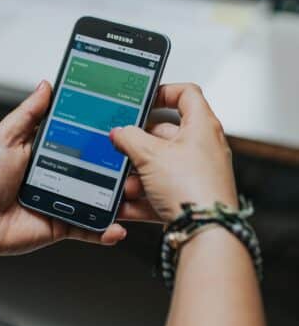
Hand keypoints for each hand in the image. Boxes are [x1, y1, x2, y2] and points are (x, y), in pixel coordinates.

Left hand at [0, 80, 155, 260]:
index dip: (98, 131)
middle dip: (116, 165)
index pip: (79, 136)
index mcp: (45, 149)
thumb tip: (46, 86)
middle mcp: (58, 173)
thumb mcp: (5, 137)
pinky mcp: (62, 225)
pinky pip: (89, 228)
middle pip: (95, 167)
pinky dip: (105, 230)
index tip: (120, 122)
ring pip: (98, 198)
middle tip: (136, 159)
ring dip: (117, 198)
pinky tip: (118, 227)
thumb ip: (29, 113)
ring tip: (134, 192)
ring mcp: (62, 200)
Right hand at [110, 83, 237, 223]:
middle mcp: (203, 149)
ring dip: (136, 174)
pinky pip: (158, 193)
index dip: (163, 92)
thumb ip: (129, 138)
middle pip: (164, 135)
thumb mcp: (150, 155)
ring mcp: (196, 175)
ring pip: (158, 167)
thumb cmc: (194, 189)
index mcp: (201, 127)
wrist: (206, 234)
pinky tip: (123, 203)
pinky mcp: (188, 199)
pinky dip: (140, 197)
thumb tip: (119, 133)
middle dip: (138, 143)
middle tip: (120, 146)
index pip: (186, 94)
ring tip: (120, 180)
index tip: (143, 99)